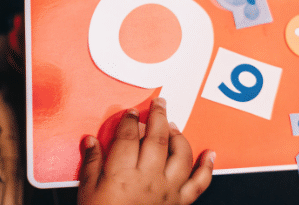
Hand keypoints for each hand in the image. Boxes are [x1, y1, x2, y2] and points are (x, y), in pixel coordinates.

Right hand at [78, 98, 214, 204]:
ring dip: (179, 136)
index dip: (131, 120)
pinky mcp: (179, 203)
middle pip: (157, 139)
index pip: (129, 137)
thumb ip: (91, 163)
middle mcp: (149, 179)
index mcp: (122, 174)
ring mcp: (167, 191)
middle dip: (159, 116)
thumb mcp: (87, 191)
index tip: (132, 112)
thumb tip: (90, 140)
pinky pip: (200, 183)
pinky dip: (208, 167)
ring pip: (180, 155)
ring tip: (174, 126)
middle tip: (160, 103)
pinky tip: (211, 154)